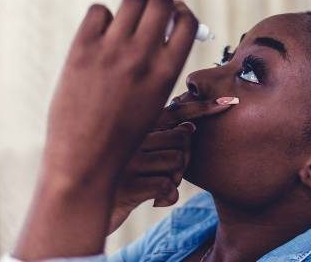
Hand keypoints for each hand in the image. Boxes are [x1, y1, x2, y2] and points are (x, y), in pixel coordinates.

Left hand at [14, 0, 198, 258]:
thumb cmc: (124, 133)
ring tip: (127, 19)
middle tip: (153, 6)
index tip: (174, 16)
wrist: (86, 159)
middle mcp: (142, 56)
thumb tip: (167, 25)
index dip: (181, 13)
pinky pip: (98, 11)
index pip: (186, 21)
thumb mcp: (155, 100)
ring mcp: (110, 51)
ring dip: (134, 3)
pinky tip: (102, 34)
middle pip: (159, 1)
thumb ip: (163, 64)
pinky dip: (103, 17)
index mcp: (166, 72)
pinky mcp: (81, 49)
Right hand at [108, 99, 233, 233]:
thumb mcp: (135, 155)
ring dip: (174, 179)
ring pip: (177, 162)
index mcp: (133, 125)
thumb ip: (159, 138)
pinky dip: (167, 196)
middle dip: (185, 160)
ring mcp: (127, 160)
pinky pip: (167, 185)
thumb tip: (190, 128)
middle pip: (182, 139)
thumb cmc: (117, 179)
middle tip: (169, 174)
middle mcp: (129, 137)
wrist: (81, 209)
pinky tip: (154, 200)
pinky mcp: (128, 186)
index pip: (174, 110)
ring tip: (157, 186)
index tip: (229, 101)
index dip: (204, 106)